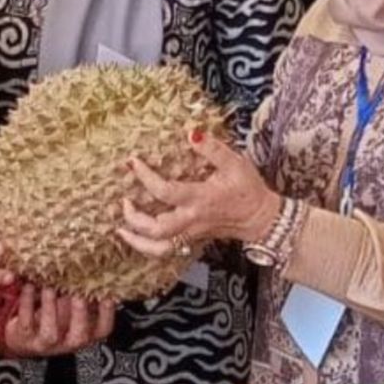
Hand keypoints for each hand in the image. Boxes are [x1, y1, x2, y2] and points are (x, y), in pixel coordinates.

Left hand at [3, 285, 115, 357]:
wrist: (21, 337)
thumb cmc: (51, 318)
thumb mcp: (70, 308)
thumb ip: (83, 295)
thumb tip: (97, 270)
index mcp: (82, 333)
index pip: (102, 330)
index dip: (107, 314)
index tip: (107, 294)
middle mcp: (66, 342)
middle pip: (79, 335)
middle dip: (80, 313)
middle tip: (79, 293)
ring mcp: (45, 343)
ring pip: (50, 332)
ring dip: (51, 307)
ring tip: (49, 286)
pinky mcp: (25, 338)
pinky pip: (26, 323)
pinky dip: (27, 303)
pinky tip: (29, 286)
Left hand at [116, 131, 279, 255]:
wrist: (261, 219)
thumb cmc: (248, 190)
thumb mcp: (234, 163)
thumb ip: (212, 149)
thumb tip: (191, 132)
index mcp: (200, 199)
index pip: (166, 191)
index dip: (146, 177)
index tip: (133, 162)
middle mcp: (192, 220)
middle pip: (157, 229)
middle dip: (134, 218)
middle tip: (124, 201)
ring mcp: (191, 233)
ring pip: (160, 248)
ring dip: (137, 241)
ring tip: (122, 230)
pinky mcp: (192, 239)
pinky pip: (167, 251)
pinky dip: (149, 247)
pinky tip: (138, 238)